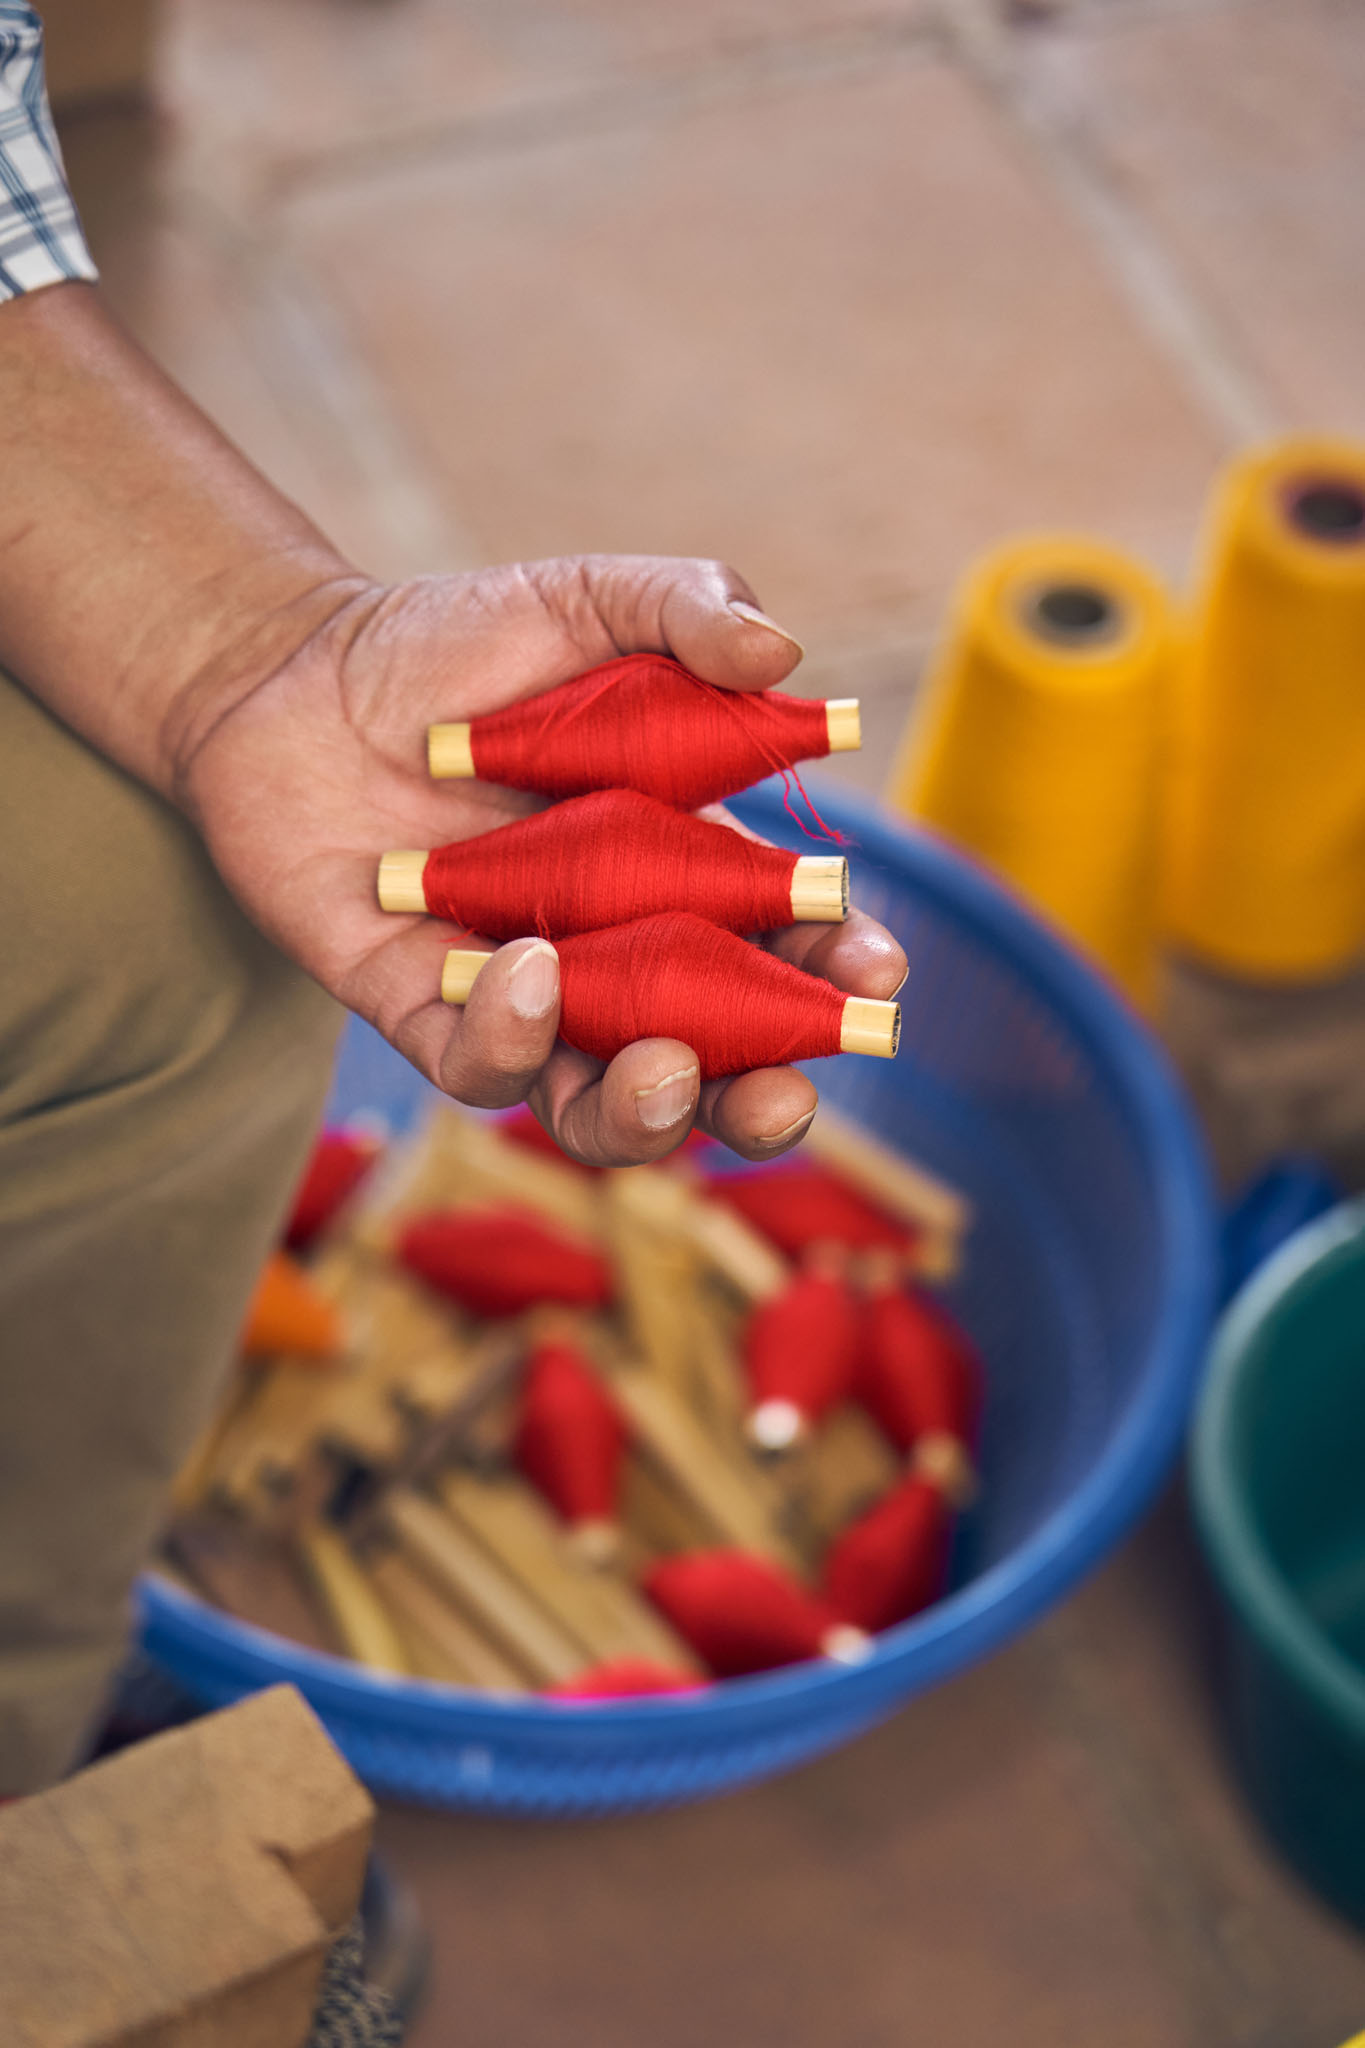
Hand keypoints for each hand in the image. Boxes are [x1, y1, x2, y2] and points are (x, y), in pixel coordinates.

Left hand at [177, 554, 906, 1166]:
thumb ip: (687, 609)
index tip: (877, 978)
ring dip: (650, 1114)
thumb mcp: (587, 599)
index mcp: (684, 875)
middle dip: (765, 1098)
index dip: (836, 977)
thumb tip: (784, 656)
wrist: (292, 671)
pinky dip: (511, 1038)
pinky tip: (524, 964)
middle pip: (714, 1064)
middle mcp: (614, 956)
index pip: (783, 951)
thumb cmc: (458, 641)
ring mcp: (523, 994)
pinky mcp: (425, 1012)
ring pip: (601, 1105)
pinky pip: (479, 1066)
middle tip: (789, 1090)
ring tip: (668, 1068)